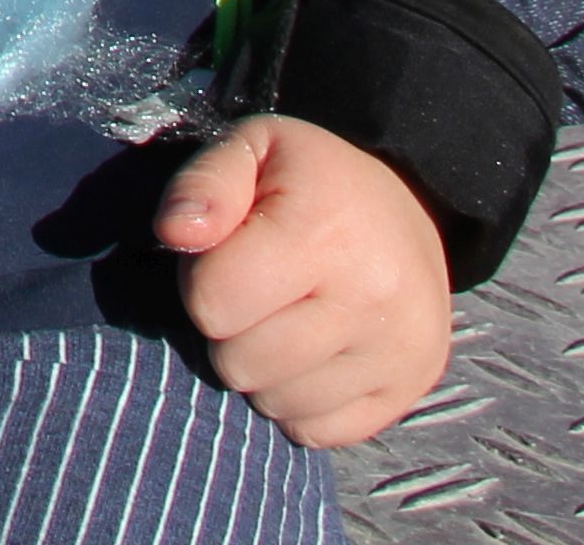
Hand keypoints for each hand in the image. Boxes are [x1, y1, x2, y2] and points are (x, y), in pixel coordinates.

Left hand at [156, 111, 452, 445]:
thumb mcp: (253, 149)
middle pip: (239, 363)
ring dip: (263, 369)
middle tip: (258, 290)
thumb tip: (173, 232)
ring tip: (287, 318)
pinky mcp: (410, 390)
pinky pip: (316, 433)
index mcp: (325, 230)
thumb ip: (204, 185)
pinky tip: (314, 353)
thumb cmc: (312, 180)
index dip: (202, 279)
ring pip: (275, 404)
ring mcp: (398, 352)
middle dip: (229, 329)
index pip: (213, 301)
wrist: (407, 207)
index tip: (228, 253)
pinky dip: (300, 402)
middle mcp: (372, 298)